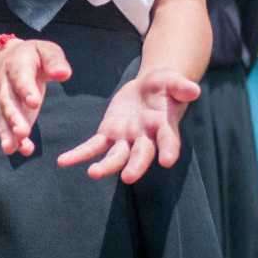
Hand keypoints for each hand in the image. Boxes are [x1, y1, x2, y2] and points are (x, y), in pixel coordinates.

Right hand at [0, 38, 71, 157]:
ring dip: (8, 133)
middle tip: (22, 132)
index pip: (21, 78)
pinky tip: (22, 151)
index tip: (34, 103)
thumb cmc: (35, 57)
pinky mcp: (9, 114)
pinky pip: (7, 127)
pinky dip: (12, 140)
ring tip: (11, 148)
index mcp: (18, 65)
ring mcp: (6, 101)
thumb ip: (54, 61)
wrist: (9, 60)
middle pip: (8, 101)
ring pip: (4, 117)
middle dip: (14, 117)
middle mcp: (7, 85)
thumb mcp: (46, 51)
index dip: (26, 90)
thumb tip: (64, 74)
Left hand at [57, 68, 200, 182]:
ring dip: (106, 166)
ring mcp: (126, 139)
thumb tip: (194, 89)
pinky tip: (63, 162)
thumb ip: (180, 86)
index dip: (169, 150)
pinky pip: (93, 146)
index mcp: (164, 127)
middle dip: (135, 166)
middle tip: (128, 177)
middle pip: (141, 155)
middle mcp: (145, 139)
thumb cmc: (165, 86)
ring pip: (116, 156)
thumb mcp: (171, 81)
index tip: (167, 161)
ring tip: (93, 173)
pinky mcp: (109, 134)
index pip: (168, 141)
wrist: (150, 88)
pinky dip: (79, 154)